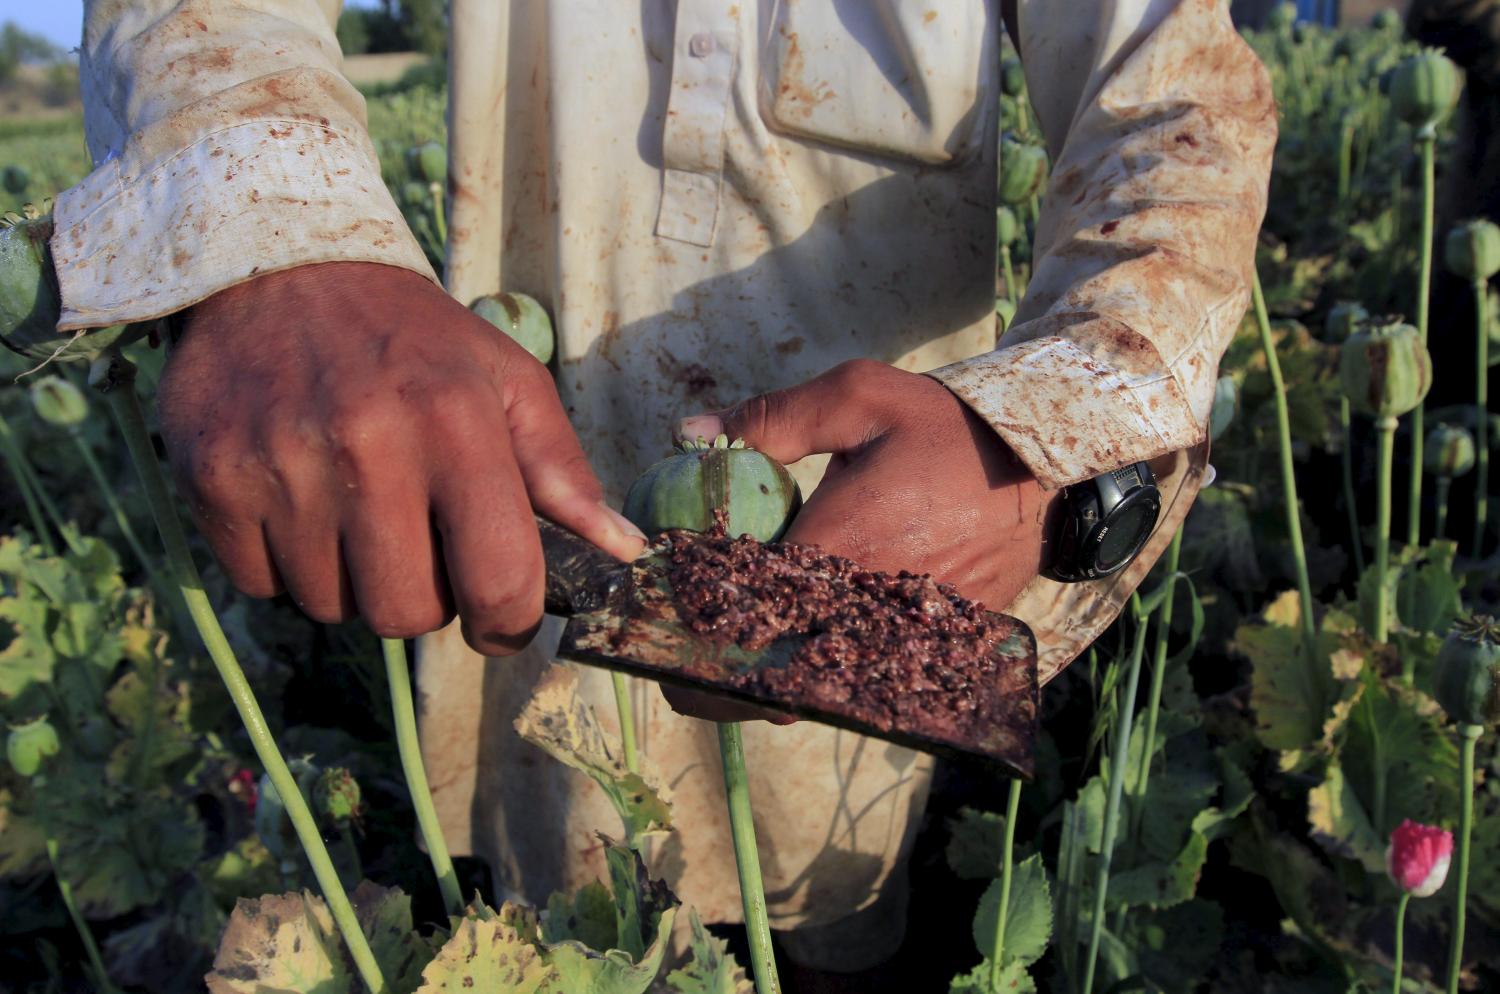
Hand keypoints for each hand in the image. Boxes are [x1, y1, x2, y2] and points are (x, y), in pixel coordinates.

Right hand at [159, 261, 644, 654]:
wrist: (277, 267)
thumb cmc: (411, 337)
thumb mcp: (505, 379)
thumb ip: (562, 469)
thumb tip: (622, 550)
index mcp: (456, 420)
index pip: (499, 578)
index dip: (510, 623)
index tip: (503, 621)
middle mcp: (367, 445)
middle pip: (408, 614)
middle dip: (427, 600)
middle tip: (421, 547)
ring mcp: (281, 464)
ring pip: (333, 607)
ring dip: (355, 581)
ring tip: (356, 510)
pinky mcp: (212, 477)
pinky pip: (264, 587)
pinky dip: (289, 566)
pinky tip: (301, 503)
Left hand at [661, 359, 1055, 722]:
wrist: (1042, 463)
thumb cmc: (945, 427)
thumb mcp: (859, 397)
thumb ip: (772, 419)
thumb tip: (692, 436)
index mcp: (841, 548)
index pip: (746, 617)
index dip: (692, 638)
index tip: (654, 634)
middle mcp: (870, 606)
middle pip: (774, 677)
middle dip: (720, 680)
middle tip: (680, 666)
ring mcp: (905, 635)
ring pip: (817, 689)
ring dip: (769, 683)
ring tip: (729, 662)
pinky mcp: (934, 646)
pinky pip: (863, 679)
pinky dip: (823, 675)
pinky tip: (799, 651)